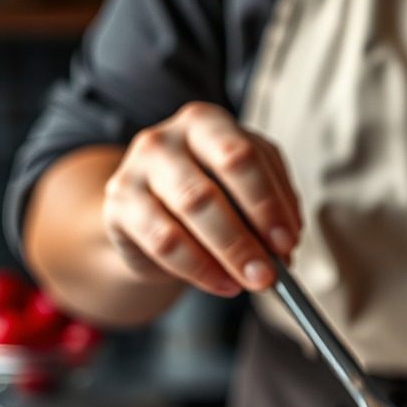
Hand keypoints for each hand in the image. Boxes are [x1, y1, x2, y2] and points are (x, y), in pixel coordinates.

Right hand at [101, 101, 301, 296]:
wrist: (150, 215)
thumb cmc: (209, 197)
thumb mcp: (245, 192)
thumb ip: (269, 211)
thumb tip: (284, 250)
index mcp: (207, 123)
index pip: (243, 156)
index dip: (269, 202)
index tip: (287, 241)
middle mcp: (167, 138)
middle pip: (212, 187)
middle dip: (247, 237)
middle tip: (268, 273)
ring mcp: (137, 168)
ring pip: (189, 213)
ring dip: (228, 255)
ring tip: (249, 281)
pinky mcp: (119, 205)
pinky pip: (164, 242)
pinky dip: (199, 269)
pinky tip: (223, 284)